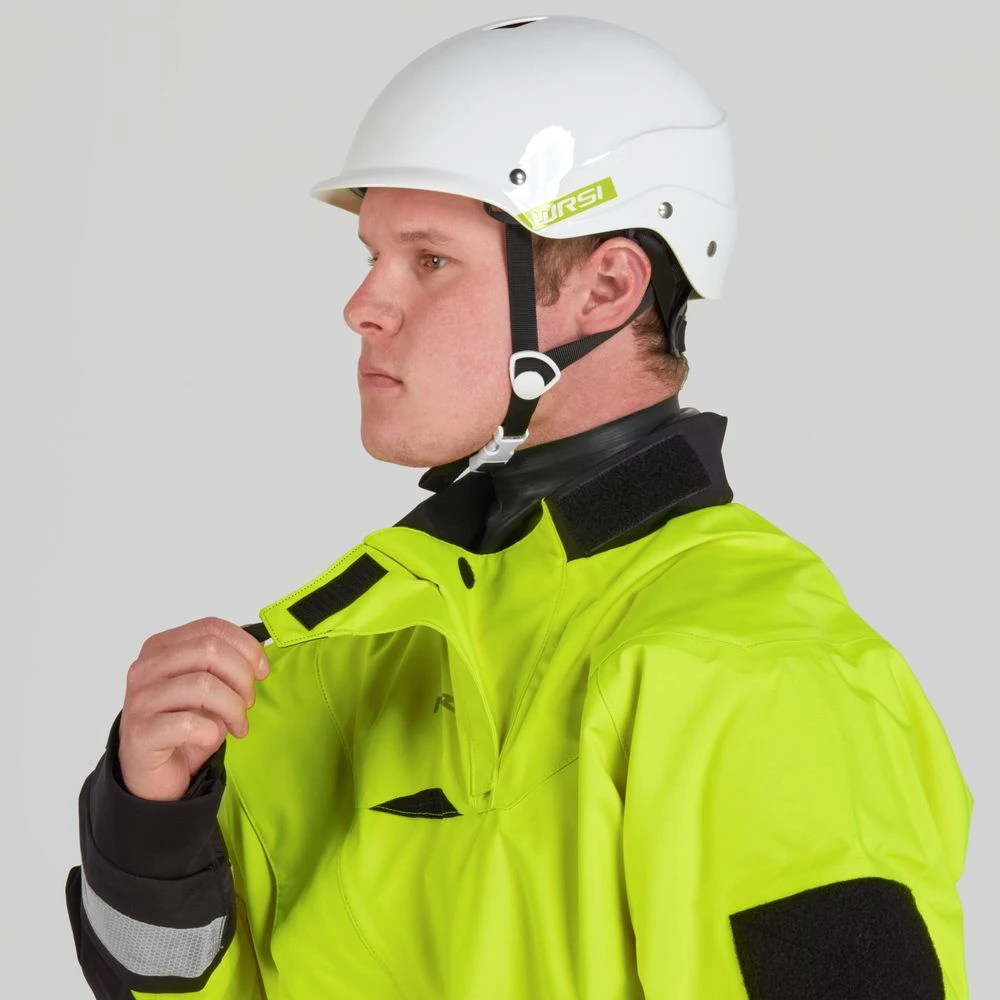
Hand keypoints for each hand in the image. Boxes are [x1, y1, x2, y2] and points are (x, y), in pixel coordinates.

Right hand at [118, 617, 269, 800]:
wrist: (155, 776)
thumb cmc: (185, 726)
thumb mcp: (210, 688)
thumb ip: (226, 665)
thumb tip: (259, 653)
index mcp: (161, 648)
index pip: (210, 628)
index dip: (246, 646)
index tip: (262, 671)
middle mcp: (145, 668)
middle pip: (210, 650)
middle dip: (241, 677)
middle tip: (248, 702)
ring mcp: (140, 700)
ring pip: (204, 685)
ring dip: (232, 708)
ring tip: (237, 724)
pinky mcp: (140, 732)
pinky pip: (189, 723)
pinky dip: (211, 732)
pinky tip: (211, 739)